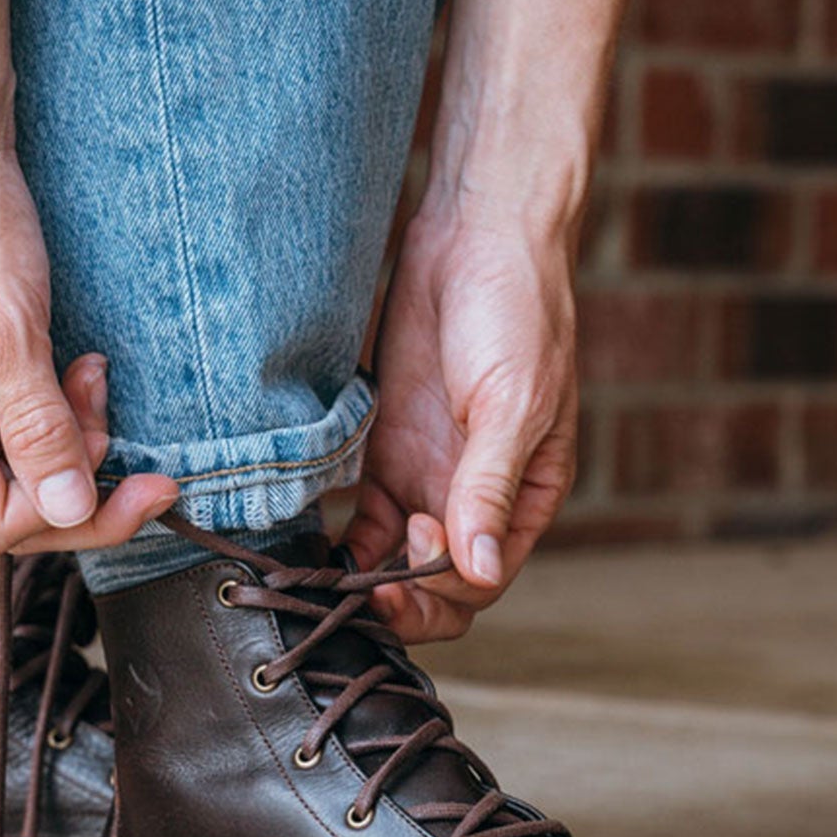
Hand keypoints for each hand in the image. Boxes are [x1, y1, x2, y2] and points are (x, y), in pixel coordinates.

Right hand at [0, 126, 177, 553]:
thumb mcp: (7, 333)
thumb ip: (37, 428)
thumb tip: (70, 511)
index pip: (0, 523)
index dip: (79, 519)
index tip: (147, 489)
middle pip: (19, 502)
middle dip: (83, 472)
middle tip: (122, 424)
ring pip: (32, 461)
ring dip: (79, 432)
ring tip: (94, 374)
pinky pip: (30, 420)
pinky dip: (67, 404)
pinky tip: (84, 366)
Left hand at [343, 203, 578, 641]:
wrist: (475, 235)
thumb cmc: (518, 313)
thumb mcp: (512, 404)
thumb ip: (489, 488)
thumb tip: (476, 569)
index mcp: (525, 498)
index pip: (482, 580)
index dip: (441, 589)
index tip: (407, 555)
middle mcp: (476, 499)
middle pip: (437, 589)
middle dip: (402, 601)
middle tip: (364, 587)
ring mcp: (428, 476)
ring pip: (393, 563)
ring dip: (365, 581)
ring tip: (330, 576)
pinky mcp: (386, 451)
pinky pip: (361, 520)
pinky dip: (341, 542)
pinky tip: (312, 549)